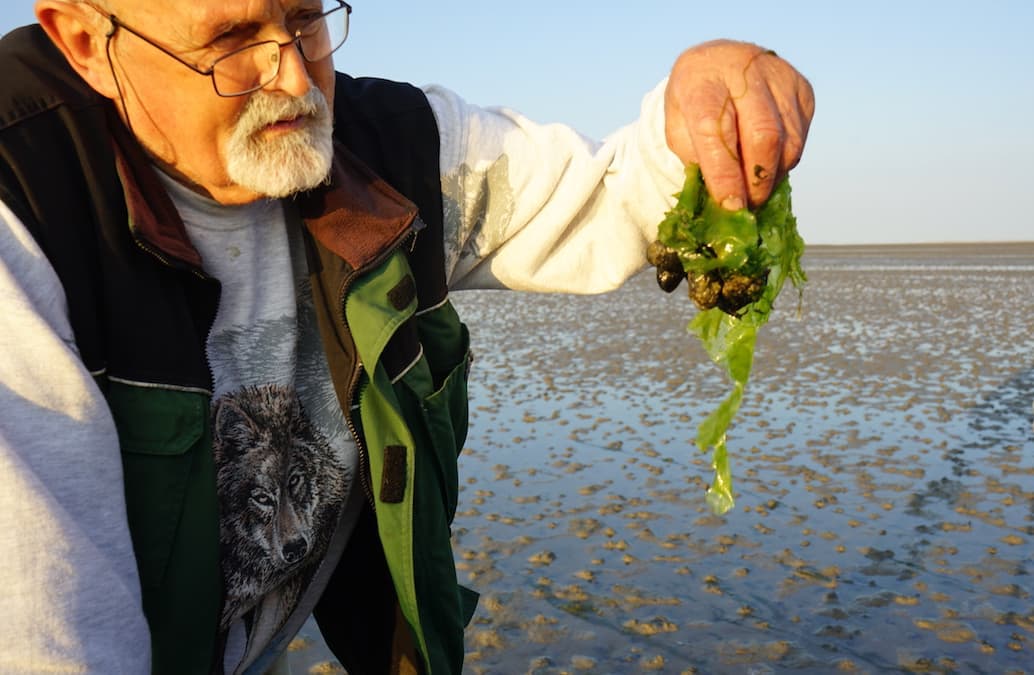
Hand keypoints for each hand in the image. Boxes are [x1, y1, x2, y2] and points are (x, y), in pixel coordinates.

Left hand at [664, 40, 814, 209]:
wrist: (719, 62)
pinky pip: (800, 136)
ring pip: (788, 140)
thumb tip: (725, 198)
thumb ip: (695, 159)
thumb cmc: (695, 102)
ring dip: (773, 176)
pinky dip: (785, 162)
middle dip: (757, 181)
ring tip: (756, 191)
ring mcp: (779, 76)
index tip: (730, 205)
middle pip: (763, 134)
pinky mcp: (802, 88)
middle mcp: (744, 71)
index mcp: (703, 80)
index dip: (724, 173)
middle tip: (748, 205)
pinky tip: (768, 166)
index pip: (716, 130)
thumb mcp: (678, 126)